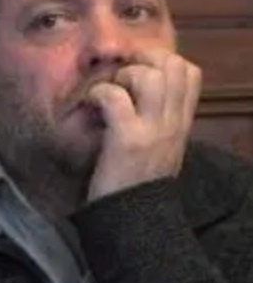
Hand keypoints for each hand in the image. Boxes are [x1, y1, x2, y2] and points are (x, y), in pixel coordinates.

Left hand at [85, 49, 201, 201]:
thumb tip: (140, 96)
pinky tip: (92, 103)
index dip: (164, 62)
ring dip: (124, 75)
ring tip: (110, 91)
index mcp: (181, 124)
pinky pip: (115, 97)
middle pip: (174, 66)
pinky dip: (100, 93)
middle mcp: (172, 123)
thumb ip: (160, 123)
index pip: (190, 74)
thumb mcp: (162, 150)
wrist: (134, 222)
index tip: (139, 71)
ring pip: (150, 76)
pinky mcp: (127, 140)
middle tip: (122, 76)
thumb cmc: (139, 184)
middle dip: (144, 60)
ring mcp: (153, 130)